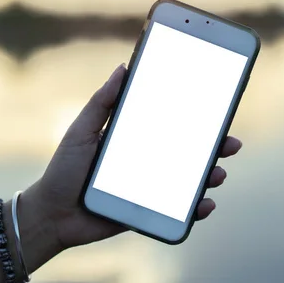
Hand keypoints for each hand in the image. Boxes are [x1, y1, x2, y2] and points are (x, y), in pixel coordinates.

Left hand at [22, 64, 242, 249]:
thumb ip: (102, 103)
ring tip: (218, 174)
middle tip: (231, 145)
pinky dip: (196, 209)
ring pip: (190, 181)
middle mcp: (149, 162)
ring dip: (209, 177)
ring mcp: (152, 188)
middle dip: (215, 149)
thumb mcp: (81, 130)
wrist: (51, 215)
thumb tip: (123, 67)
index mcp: (137, 140)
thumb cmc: (63, 170)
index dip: (196, 120)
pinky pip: (178, 211)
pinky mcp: (149, 213)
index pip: (172, 127)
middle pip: (190, 154)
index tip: (217, 110)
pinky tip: (205, 205)